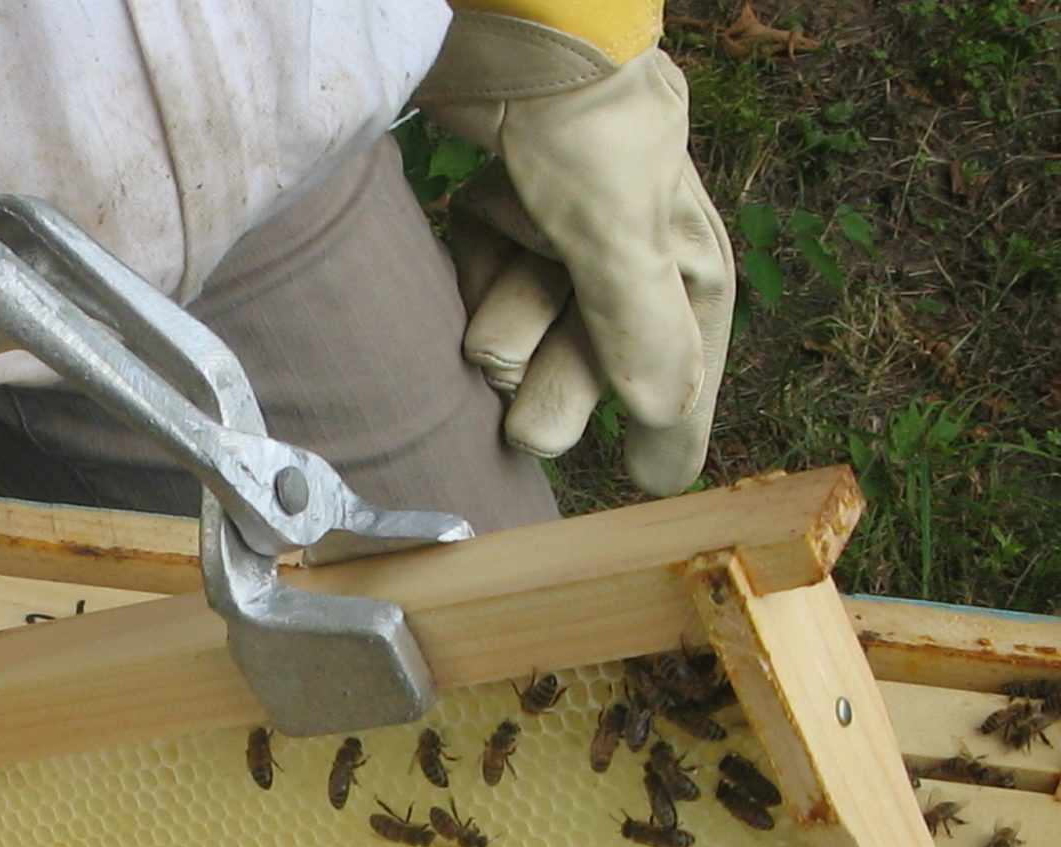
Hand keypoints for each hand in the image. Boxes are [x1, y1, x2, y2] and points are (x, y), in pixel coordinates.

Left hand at [419, 17, 733, 495]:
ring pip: (519, 341)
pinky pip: (476, 296)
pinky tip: (479, 224)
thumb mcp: (621, 234)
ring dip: (504, 304)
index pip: (683, 386)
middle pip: (581, 380)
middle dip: (550, 374)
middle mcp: (626, 278)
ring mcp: (557, 260)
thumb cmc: (586, 127)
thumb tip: (662, 421)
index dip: (664, 436)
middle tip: (527, 393)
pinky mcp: (499, 236)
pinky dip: (472, 269)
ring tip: (511, 238)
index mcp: (687, 279)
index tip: (648, 487)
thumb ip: (639, 331)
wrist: (515, 37)